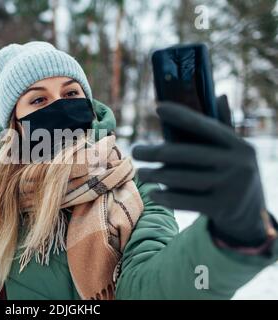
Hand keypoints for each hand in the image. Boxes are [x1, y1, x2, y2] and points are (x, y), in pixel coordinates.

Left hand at [132, 102, 271, 246]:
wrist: (251, 214)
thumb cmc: (232, 173)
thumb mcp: (234, 151)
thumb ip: (224, 126)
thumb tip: (219, 95)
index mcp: (239, 145)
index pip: (205, 126)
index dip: (180, 115)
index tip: (157, 107)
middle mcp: (237, 164)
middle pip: (184, 154)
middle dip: (154, 152)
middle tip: (136, 151)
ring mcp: (230, 188)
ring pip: (180, 178)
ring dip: (154, 175)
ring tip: (141, 173)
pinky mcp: (220, 208)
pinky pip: (184, 201)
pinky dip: (165, 196)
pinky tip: (153, 194)